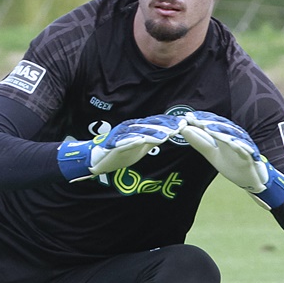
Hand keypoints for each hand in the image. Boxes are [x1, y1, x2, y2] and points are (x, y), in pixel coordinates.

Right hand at [57, 114, 183, 180]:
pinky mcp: (113, 145)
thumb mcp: (142, 147)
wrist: (98, 160)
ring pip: (139, 132)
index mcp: (138, 128)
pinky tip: (142, 141)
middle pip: (150, 125)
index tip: (185, 123)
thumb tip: (170, 134)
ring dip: (153, 132)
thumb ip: (154, 140)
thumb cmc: (120, 153)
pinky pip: (123, 142)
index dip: (170, 122)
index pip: (156, 123)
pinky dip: (132, 141)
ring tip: (166, 136)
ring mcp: (121, 136)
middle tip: (180, 127)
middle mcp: (130, 128)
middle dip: (166, 126)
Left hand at [180, 112, 283, 209]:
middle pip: (221, 128)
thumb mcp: (212, 154)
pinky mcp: (250, 158)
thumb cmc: (233, 165)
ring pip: (233, 137)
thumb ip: (200, 143)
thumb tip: (185, 130)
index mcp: (224, 137)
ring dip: (221, 131)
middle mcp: (234, 138)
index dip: (201, 121)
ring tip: (208, 127)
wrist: (251, 181)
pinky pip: (245, 151)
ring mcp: (243, 147)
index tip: (187, 117)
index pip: (212, 126)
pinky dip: (239, 146)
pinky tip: (232, 142)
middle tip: (195, 119)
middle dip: (209, 123)